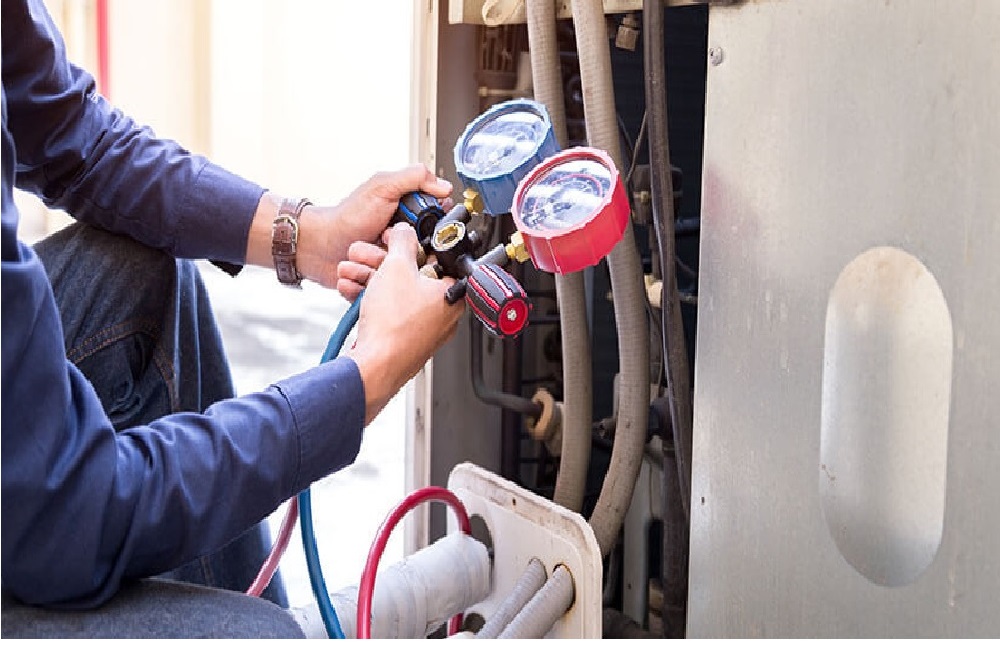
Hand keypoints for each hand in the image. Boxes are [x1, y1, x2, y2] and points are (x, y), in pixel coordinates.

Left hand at [298, 165, 450, 289]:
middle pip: (429, 253)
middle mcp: (405, 239)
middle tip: (391, 243)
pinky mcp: (386, 280)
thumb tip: (444, 186)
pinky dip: (381, 283)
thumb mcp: (382, 187)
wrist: (318, 246)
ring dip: (392, 266)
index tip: (424, 230)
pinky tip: (368, 272)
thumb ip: (414, 179)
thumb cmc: (346, 217)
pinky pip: (393, 289)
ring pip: (412, 274)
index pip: (438, 224)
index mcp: (409, 215)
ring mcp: (395, 261)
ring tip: (374, 257)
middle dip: (411, 252)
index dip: (436, 229)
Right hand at [344, 223, 464, 424]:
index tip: (397, 240)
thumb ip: (403, 242)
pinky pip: (389, 312)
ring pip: (398, 294)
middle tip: (366, 254)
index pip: (439, 260)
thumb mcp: (396, 267)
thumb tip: (405, 232)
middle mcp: (443, 315)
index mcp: (454, 296)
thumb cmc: (393, 327)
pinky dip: (372, 300)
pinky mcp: (404, 340)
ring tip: (350, 271)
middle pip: (414, 276)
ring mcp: (423, 330)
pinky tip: (351, 291)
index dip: (415, 245)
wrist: (374, 367)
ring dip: (371, 279)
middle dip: (383, 262)